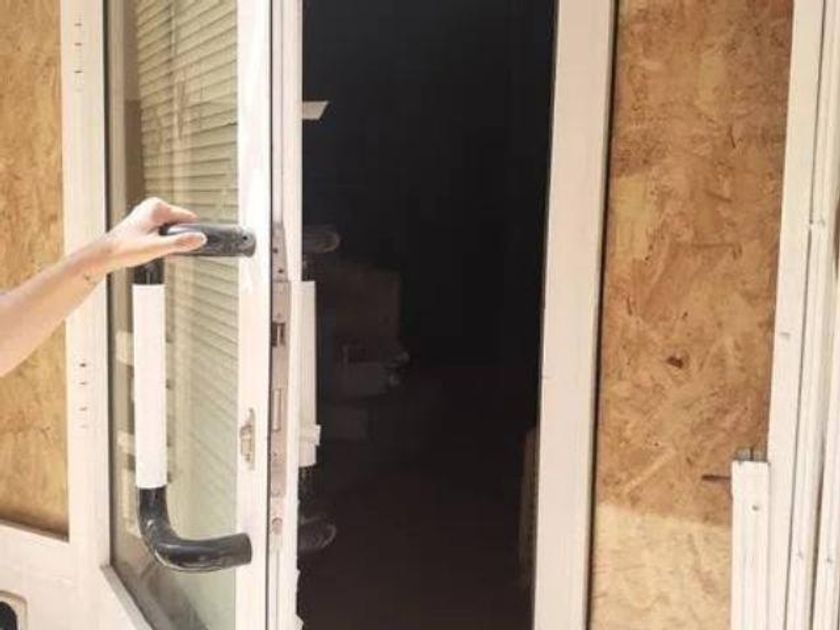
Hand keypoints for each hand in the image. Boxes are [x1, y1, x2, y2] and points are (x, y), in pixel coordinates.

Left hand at [90, 198, 206, 275]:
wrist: (105, 256)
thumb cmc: (124, 249)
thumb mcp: (157, 247)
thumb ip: (181, 243)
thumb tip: (200, 239)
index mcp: (157, 207)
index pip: (188, 218)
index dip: (190, 233)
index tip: (187, 245)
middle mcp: (152, 207)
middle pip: (180, 225)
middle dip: (178, 239)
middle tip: (165, 250)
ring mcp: (148, 215)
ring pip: (171, 230)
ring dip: (169, 242)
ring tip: (155, 250)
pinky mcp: (144, 224)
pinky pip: (163, 232)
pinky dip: (162, 243)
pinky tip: (153, 250)